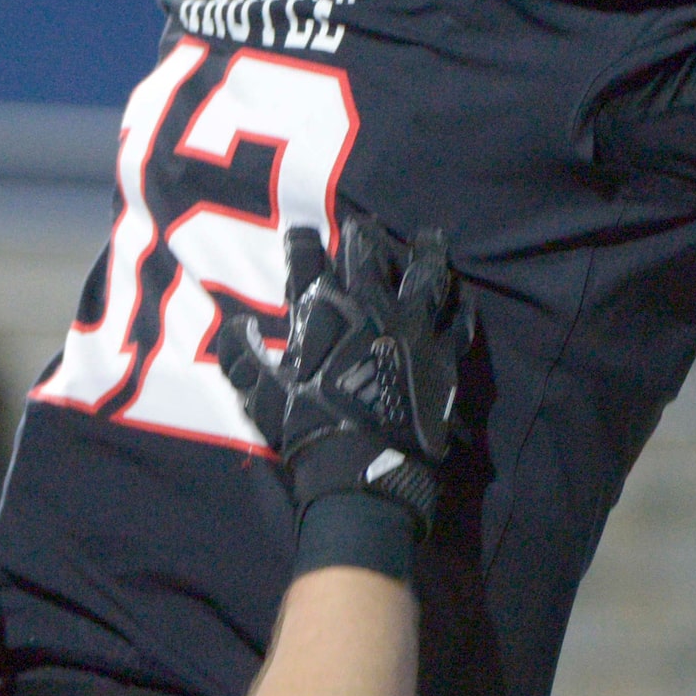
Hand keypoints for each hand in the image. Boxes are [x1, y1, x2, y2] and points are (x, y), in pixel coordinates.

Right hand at [217, 217, 472, 533]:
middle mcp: (371, 306)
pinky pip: (458, 321)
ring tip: (430, 238)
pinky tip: (462, 297)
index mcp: (324, 310)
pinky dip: (460, 307)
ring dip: (425, 253)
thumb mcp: (259, 394)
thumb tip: (234, 326)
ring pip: (424, 275)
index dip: (302, 241)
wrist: (362, 467)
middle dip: (363, 237)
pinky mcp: (442, 353)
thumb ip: (241, 357)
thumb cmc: (307, 428)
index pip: (308, 259)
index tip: (301, 231)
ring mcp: (412, 325)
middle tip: (364, 227)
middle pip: (369, 255)